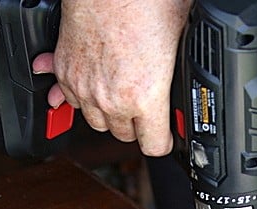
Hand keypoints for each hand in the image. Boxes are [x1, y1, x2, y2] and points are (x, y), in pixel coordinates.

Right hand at [32, 0, 191, 156]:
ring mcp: (84, 88)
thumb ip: (181, 66)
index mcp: (145, 96)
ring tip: (121, 97)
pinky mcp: (65, 73)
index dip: (164, 141)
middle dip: (137, 125)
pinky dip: (84, 96)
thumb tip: (191, 72)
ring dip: (110, 114)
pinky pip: (73, 101)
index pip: (154, 146)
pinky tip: (97, 83)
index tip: (166, 135)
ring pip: (98, 123)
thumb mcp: (180, 37)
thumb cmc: (143, 2)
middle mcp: (112, 99)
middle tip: (145, 110)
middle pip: (125, 136)